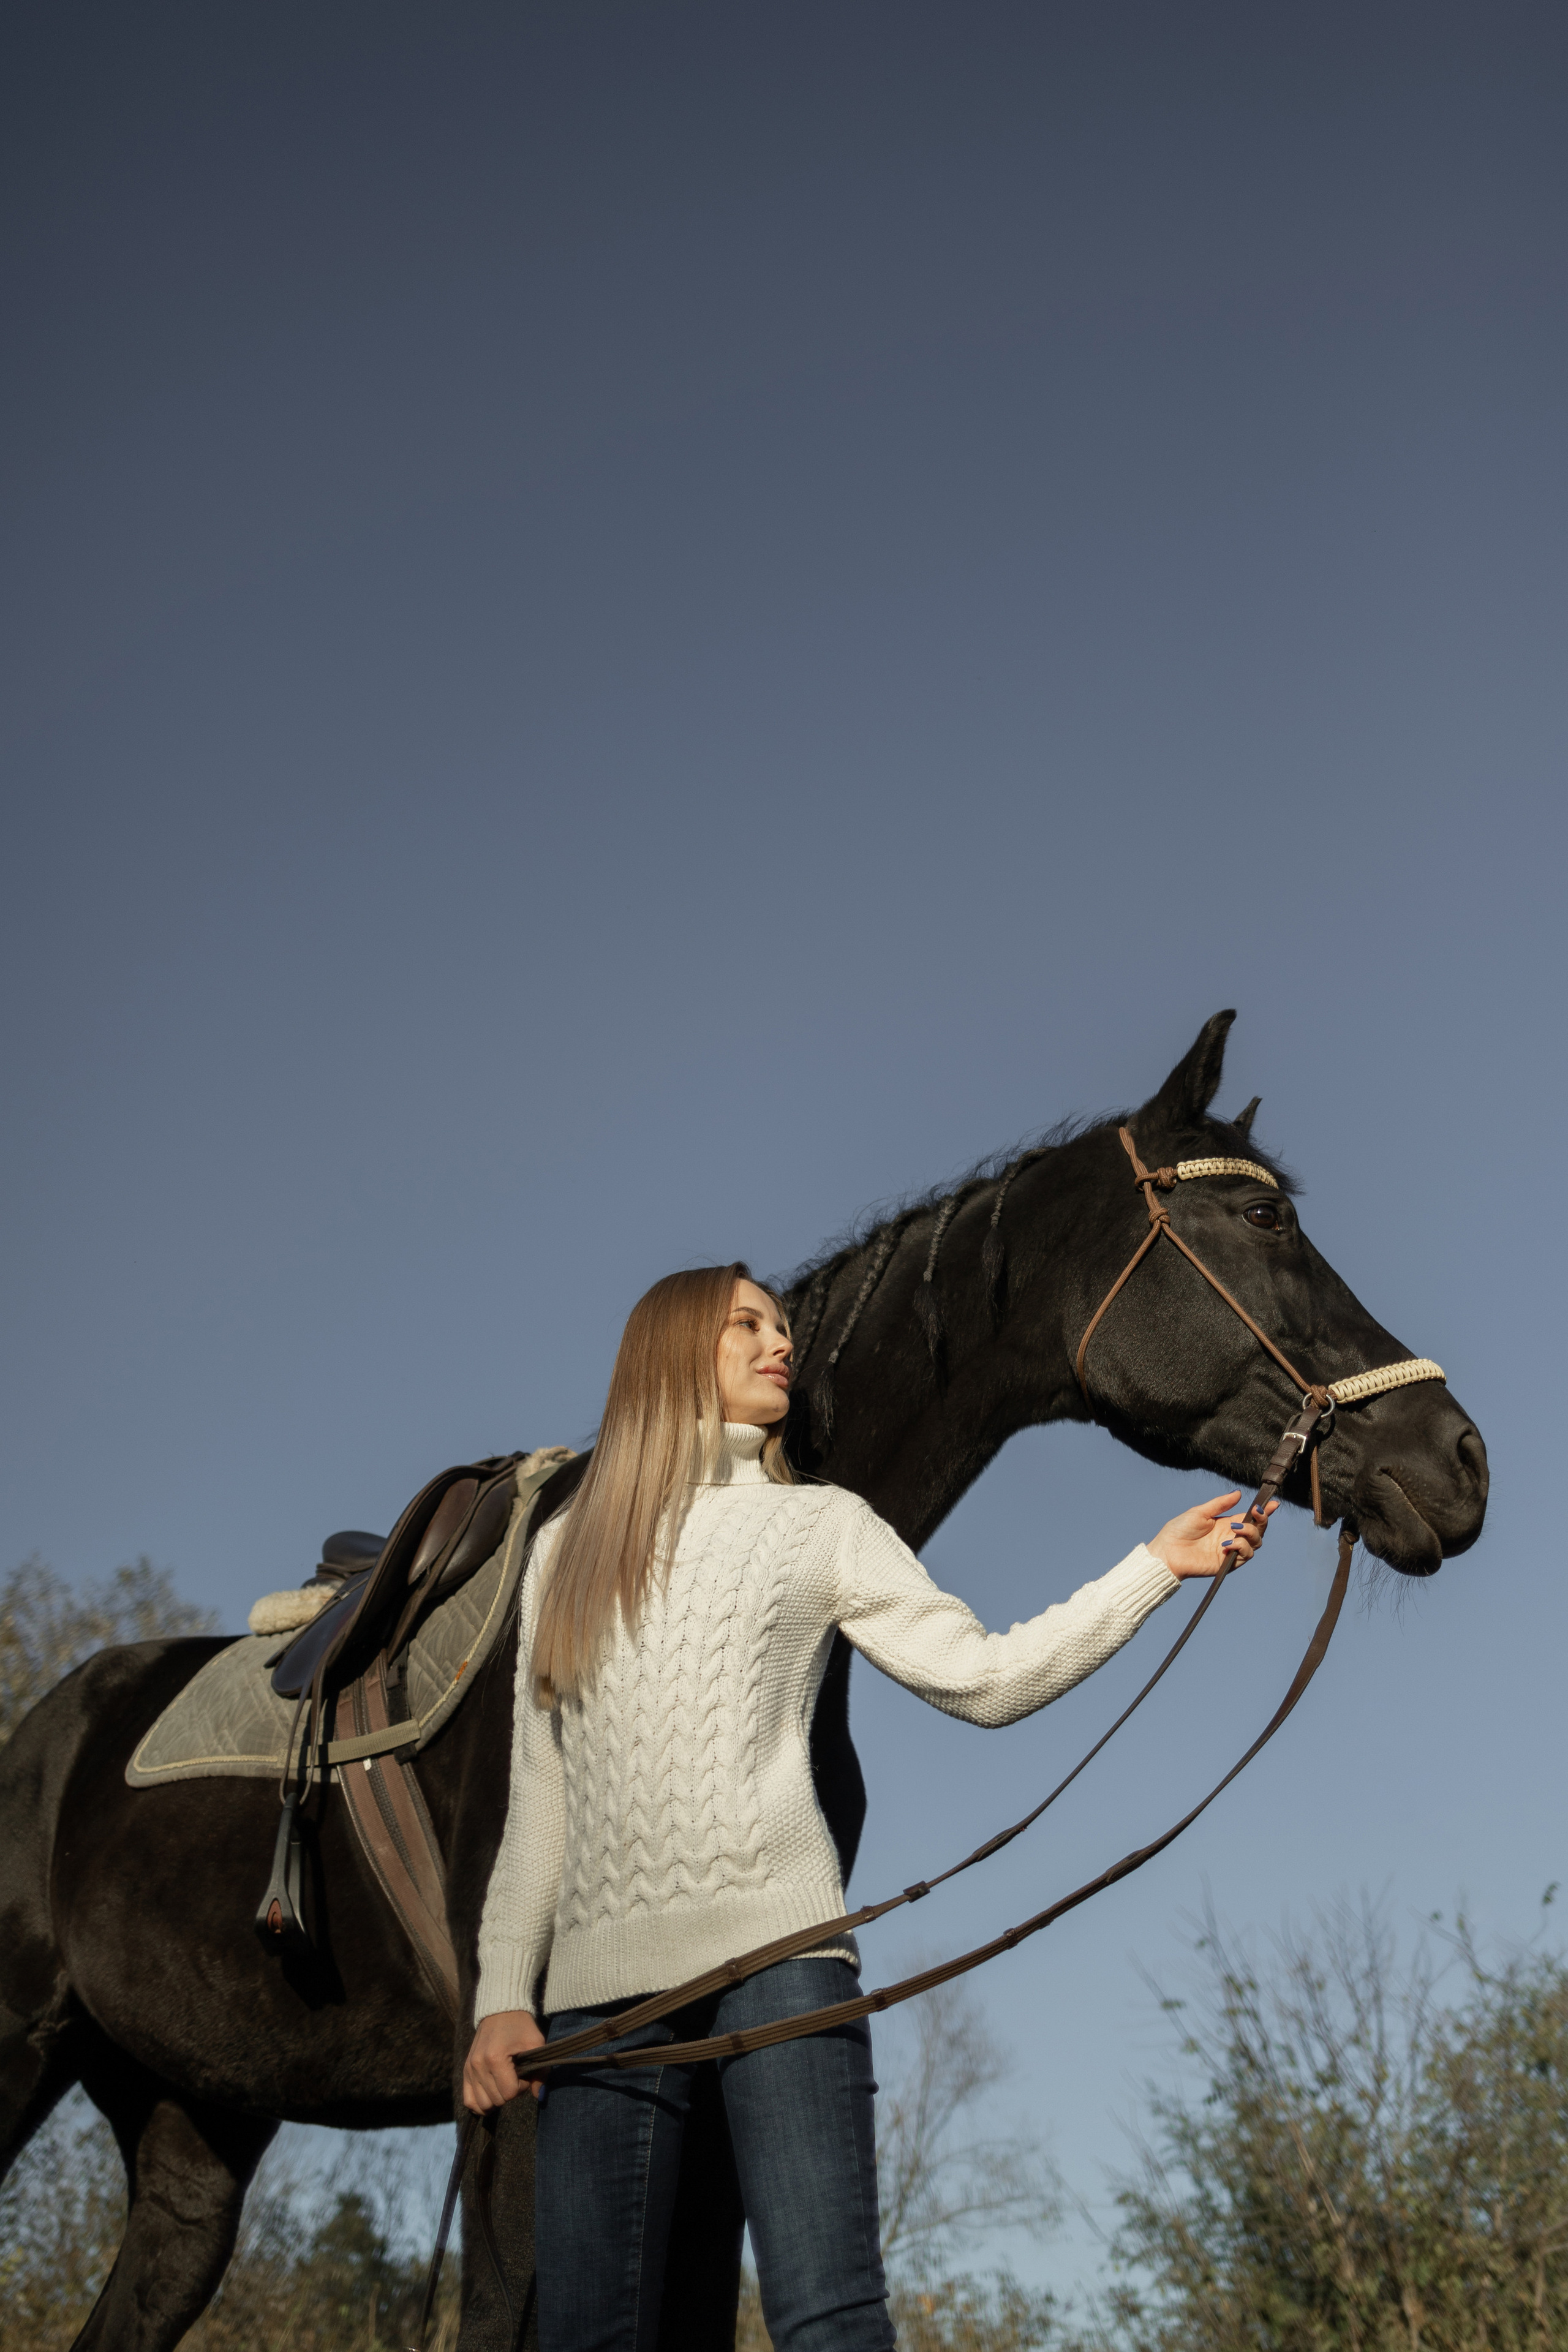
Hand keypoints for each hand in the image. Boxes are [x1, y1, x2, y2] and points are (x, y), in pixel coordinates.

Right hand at [463, 2009, 548, 2110]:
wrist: (501, 2010)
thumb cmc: (521, 2026)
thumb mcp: (536, 2043)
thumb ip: (541, 2071)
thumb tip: (539, 2095)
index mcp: (495, 2058)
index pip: (509, 2093)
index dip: (522, 2087)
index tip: (524, 2072)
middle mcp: (478, 2065)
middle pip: (496, 2100)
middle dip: (510, 2092)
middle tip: (515, 2076)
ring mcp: (469, 2069)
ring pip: (483, 2104)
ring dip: (497, 2098)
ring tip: (504, 2082)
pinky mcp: (465, 2070)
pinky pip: (469, 2100)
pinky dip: (480, 2103)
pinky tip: (491, 2095)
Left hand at [1148, 1490, 1276, 1580]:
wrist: (1167, 1552)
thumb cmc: (1179, 1530)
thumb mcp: (1200, 1512)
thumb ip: (1220, 1504)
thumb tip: (1239, 1493)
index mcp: (1226, 1523)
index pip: (1250, 1517)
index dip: (1264, 1511)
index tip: (1274, 1503)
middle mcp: (1232, 1537)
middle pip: (1258, 1530)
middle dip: (1262, 1520)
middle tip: (1257, 1512)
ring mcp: (1231, 1551)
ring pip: (1256, 1543)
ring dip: (1250, 1533)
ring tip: (1235, 1529)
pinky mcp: (1228, 1564)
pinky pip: (1245, 1556)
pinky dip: (1241, 1547)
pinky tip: (1228, 1543)